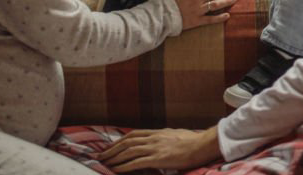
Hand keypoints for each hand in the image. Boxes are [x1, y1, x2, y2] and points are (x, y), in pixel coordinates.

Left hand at [98, 126, 221, 172]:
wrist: (202, 144)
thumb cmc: (193, 141)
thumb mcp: (176, 135)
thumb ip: (165, 138)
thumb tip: (160, 141)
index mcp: (157, 132)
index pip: (133, 134)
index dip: (119, 140)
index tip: (110, 146)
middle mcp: (153, 138)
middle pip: (127, 142)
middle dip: (112, 149)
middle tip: (100, 155)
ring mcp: (155, 148)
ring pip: (128, 151)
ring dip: (114, 157)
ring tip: (104, 163)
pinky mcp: (158, 159)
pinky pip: (136, 163)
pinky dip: (123, 166)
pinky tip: (115, 170)